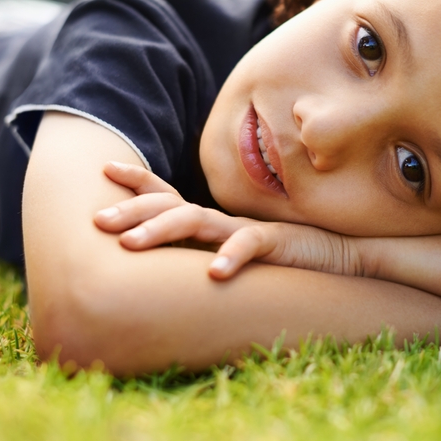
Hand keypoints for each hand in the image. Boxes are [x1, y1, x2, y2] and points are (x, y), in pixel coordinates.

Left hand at [93, 161, 362, 279]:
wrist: (342, 254)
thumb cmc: (285, 258)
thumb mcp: (236, 257)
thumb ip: (207, 256)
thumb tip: (166, 273)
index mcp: (211, 221)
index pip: (168, 195)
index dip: (138, 181)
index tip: (106, 167)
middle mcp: (222, 219)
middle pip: (169, 206)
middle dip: (131, 210)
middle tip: (98, 220)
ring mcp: (246, 228)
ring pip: (197, 222)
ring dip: (162, 231)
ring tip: (130, 246)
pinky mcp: (275, 242)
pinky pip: (249, 245)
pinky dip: (231, 256)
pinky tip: (213, 272)